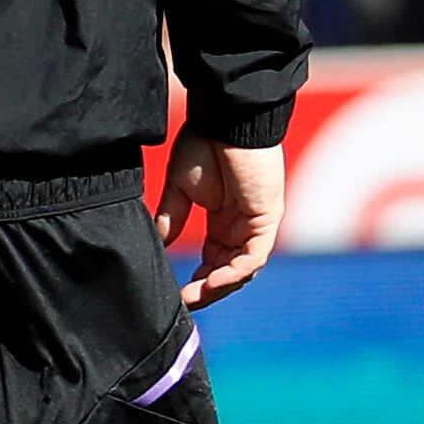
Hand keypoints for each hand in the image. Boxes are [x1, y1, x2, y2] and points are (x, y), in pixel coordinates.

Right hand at [153, 133, 280, 308]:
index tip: (175, 294)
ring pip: (242, 270)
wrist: (224, 119)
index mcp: (223, 220)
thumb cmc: (203, 144)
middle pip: (228, 271)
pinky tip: (210, 282)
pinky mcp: (266, 219)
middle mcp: (241, 226)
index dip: (196, 281)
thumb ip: (170, 218)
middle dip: (206, 290)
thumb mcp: (179, 188)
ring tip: (193, 298)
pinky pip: (252, 257)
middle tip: (183, 304)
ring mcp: (256, 224)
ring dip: (218, 287)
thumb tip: (158, 244)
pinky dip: (232, 273)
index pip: (214, 261)